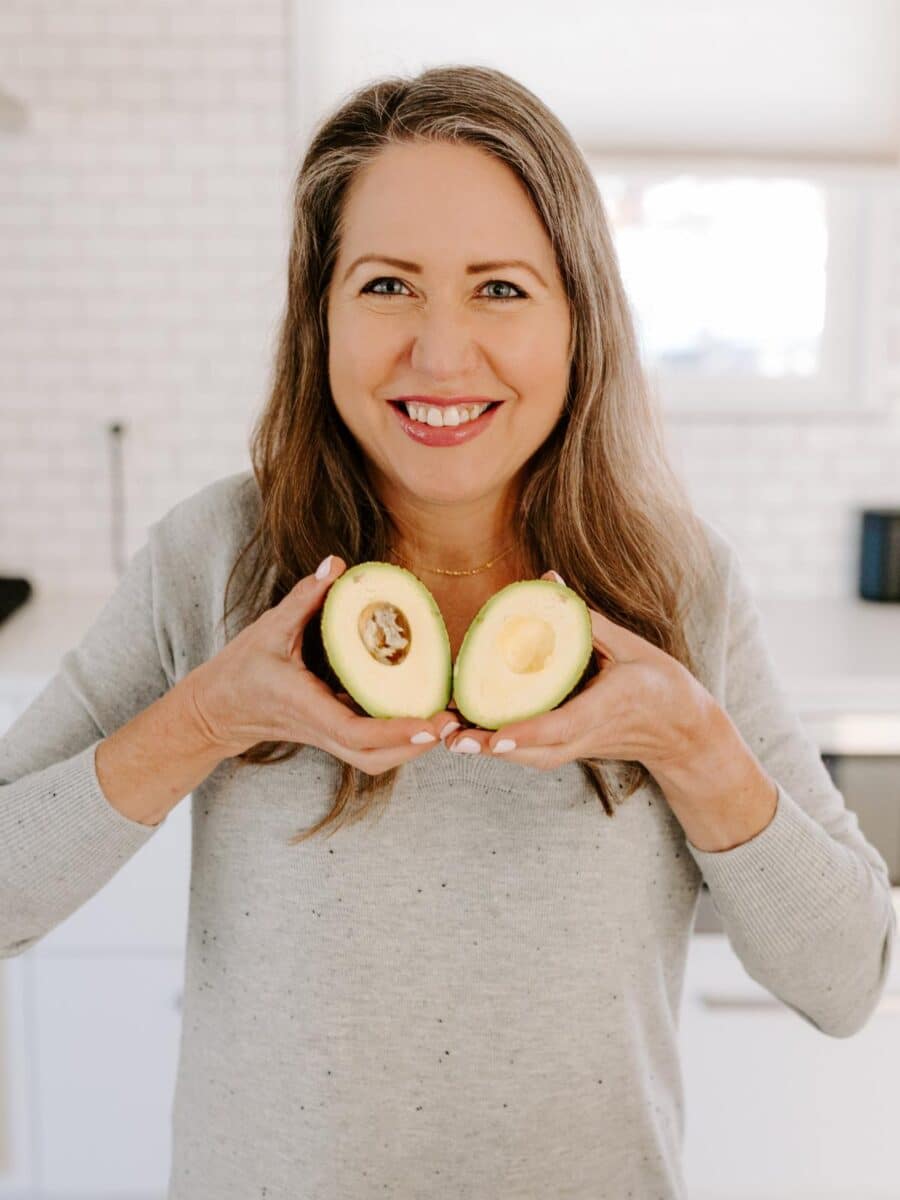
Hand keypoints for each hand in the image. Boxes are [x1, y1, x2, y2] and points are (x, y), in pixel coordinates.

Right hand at [184, 555, 457, 774]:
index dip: (396, 731)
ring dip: (412, 747)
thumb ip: (305, 596)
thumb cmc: (241, 668)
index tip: (431, 723)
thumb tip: (337, 563)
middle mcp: (321, 729)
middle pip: (375, 758)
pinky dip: (399, 738)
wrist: (217, 709)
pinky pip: (370, 748)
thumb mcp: (269, 628)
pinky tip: (423, 713)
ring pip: (375, 759)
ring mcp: (327, 737)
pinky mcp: (332, 734)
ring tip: (447, 722)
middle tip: (453, 723)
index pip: (357, 734)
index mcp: (307, 707)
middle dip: (416, 746)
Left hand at [444, 570, 715, 772]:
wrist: (683, 731)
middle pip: (536, 751)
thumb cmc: (660, 683)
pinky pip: (533, 754)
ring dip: (489, 751)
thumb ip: (585, 618)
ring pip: (531, 758)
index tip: (495, 736)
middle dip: (492, 747)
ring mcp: (580, 748)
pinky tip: (470, 733)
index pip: (564, 724)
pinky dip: (502, 747)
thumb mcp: (632, 645)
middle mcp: (590, 734)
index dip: (528, 731)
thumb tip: (547, 578)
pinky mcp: (572, 750)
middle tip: (451, 737)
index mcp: (610, 706)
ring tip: (449, 736)